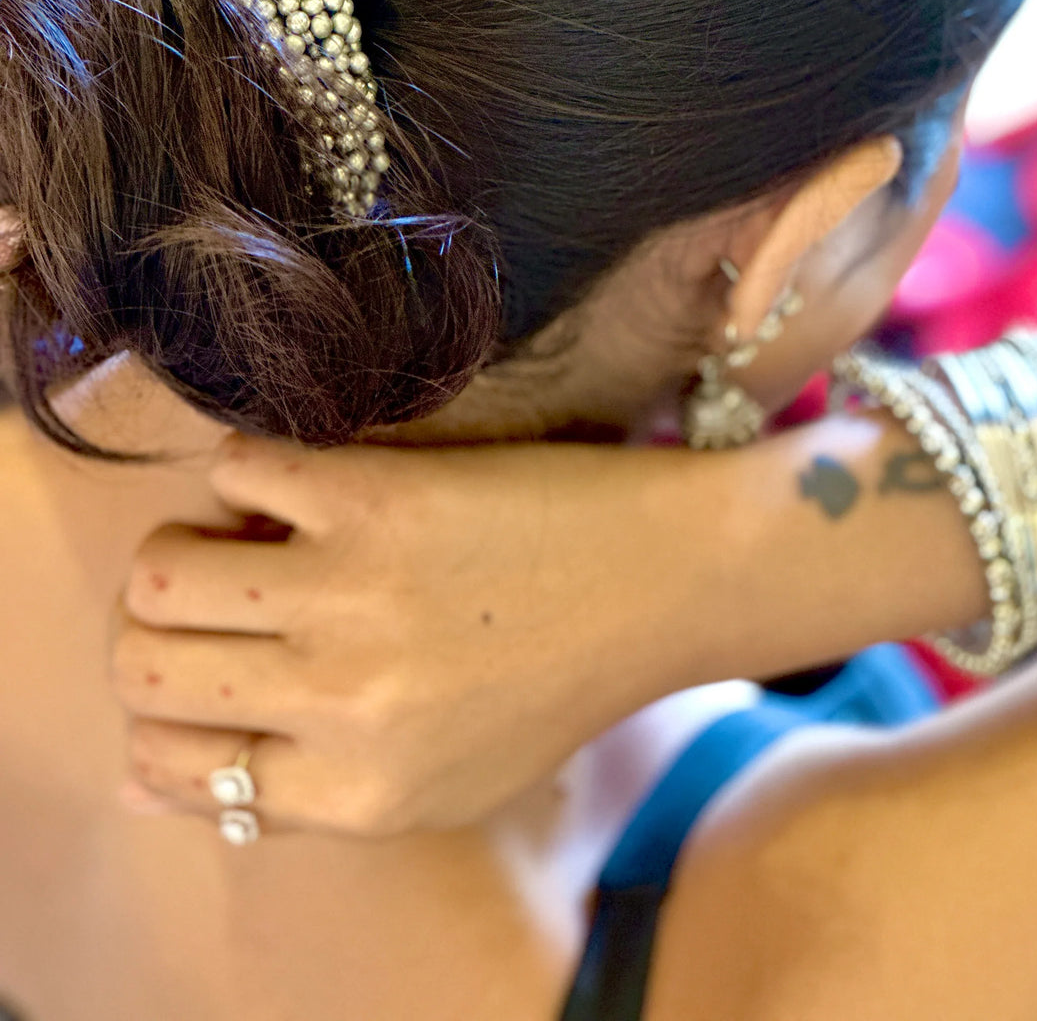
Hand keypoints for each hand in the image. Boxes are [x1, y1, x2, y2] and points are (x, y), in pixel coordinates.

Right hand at [112, 434, 722, 836]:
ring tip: (237, 543)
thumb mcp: (437, 785)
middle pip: (142, 669)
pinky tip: (297, 489)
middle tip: (204, 604)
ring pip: (160, 574)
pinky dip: (245, 475)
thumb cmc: (555, 681)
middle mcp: (341, 705)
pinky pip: (234, 470)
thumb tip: (140, 791)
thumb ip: (294, 799)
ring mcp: (352, 595)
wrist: (662, 579)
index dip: (157, 718)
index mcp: (356, 792)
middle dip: (149, 635)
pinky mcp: (375, 496)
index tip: (190, 677)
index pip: (167, 768)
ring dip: (180, 553)